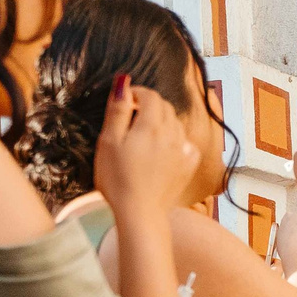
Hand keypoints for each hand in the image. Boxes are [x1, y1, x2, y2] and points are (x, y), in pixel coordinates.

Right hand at [93, 78, 198, 219]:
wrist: (139, 213)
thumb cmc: (117, 178)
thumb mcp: (109, 141)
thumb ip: (117, 110)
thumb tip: (124, 82)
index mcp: (152, 125)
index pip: (150, 96)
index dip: (136, 93)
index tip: (124, 101)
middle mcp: (173, 134)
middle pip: (165, 107)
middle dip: (149, 105)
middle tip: (131, 116)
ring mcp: (183, 151)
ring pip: (176, 124)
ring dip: (162, 121)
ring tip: (144, 133)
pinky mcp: (188, 167)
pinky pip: (186, 144)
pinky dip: (177, 140)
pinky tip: (166, 149)